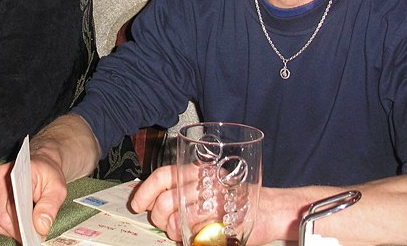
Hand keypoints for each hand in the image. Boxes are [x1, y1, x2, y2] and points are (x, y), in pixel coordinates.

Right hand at [0, 155, 67, 240]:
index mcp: (15, 173)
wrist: (41, 165)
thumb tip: (40, 227)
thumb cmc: (48, 176)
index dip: (22, 226)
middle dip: (17, 231)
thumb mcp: (57, 189)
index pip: (12, 208)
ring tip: (23, 227)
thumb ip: (49, 207)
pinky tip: (11, 222)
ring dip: (7, 230)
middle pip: (1, 218)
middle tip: (32, 233)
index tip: (33, 235)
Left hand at [130, 168, 288, 244]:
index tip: (137, 204)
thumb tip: (154, 204)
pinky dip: (190, 235)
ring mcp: (212, 198)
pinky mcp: (220, 217)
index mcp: (198, 170)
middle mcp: (204, 180)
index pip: (163, 175)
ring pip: (176, 216)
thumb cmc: (237, 201)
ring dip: (173, 229)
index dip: (145, 190)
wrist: (269, 210)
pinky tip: (196, 235)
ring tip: (181, 232)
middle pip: (165, 199)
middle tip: (164, 224)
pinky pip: (194, 228)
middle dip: (158, 216)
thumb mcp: (208, 188)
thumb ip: (184, 193)